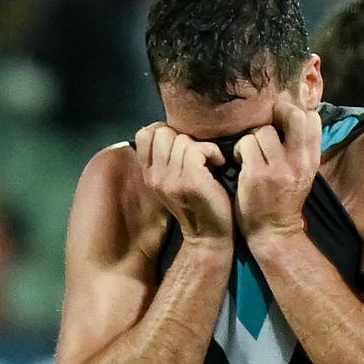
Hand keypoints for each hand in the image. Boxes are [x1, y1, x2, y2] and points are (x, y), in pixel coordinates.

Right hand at [135, 124, 233, 242]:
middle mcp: (155, 177)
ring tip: (210, 163)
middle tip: (197, 157)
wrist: (210, 235)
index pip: (144, 134)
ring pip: (182, 140)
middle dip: (184, 139)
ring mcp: (171, 180)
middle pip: (163, 132)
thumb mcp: (172, 181)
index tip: (181, 145)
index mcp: (149, 175)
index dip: (164, 131)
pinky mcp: (190, 181)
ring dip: (202, 147)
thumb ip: (165, 158)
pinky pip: (198, 149)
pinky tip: (219, 165)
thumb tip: (168, 129)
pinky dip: (213, 152)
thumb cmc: (198, 203)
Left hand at [233, 102, 320, 240]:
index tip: (283, 122)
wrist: (274, 233)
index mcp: (311, 160)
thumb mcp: (302, 174)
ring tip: (252, 152)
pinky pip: (246, 144)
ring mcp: (278, 168)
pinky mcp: (257, 175)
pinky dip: (240, 150)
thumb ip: (300, 149)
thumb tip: (294, 116)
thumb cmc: (283, 201)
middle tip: (268, 125)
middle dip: (277, 113)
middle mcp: (298, 162)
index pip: (312, 119)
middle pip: (294, 115)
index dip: (295, 113)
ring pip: (264, 130)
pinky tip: (241, 162)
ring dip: (253, 137)